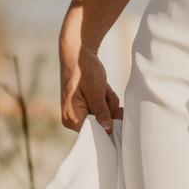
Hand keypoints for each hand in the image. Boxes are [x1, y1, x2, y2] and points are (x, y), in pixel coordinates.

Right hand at [59, 9, 123, 133]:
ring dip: (108, 103)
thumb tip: (107, 131)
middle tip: (106, 92)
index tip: (116, 113)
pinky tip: (102, 89)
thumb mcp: (95, 90)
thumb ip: (101, 111)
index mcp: (71, 117)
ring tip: (103, 87)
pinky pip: (101, 111)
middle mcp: (71, 119)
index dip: (107, 128)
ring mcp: (77, 115)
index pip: (92, 134)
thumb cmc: (84, 69)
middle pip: (99, 126)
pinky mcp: (83, 109)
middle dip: (108, 110)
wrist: (77, 54)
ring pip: (102, 118)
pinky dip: (105, 101)